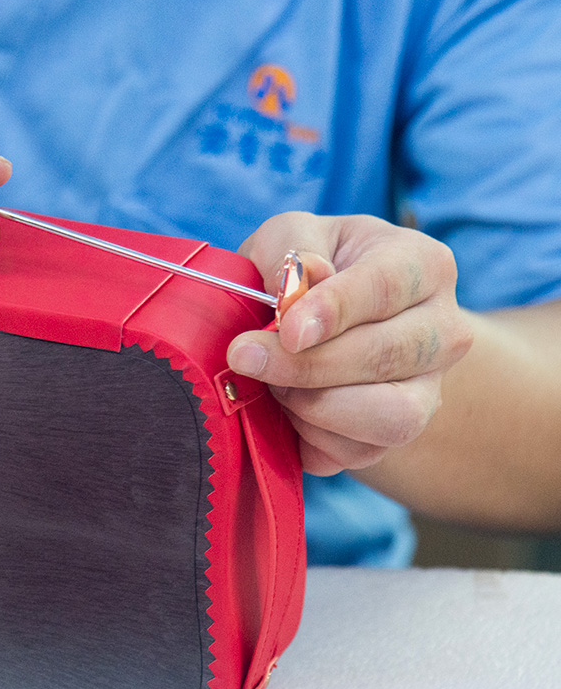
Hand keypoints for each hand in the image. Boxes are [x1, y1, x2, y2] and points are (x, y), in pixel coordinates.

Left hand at [228, 212, 473, 474]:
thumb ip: (291, 249)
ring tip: (272, 383)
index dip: (333, 311)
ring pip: (391, 418)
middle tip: (245, 356)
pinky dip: (311, 436)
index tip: (285, 330)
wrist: (320, 321)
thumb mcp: (290, 235)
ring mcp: (429, 390)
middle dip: (306, 364)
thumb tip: (293, 286)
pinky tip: (285, 407)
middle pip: (386, 357)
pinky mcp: (398, 435)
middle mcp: (443, 331)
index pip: (384, 288)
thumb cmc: (304, 268)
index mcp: (423, 265)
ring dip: (314, 406)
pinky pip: (360, 453)